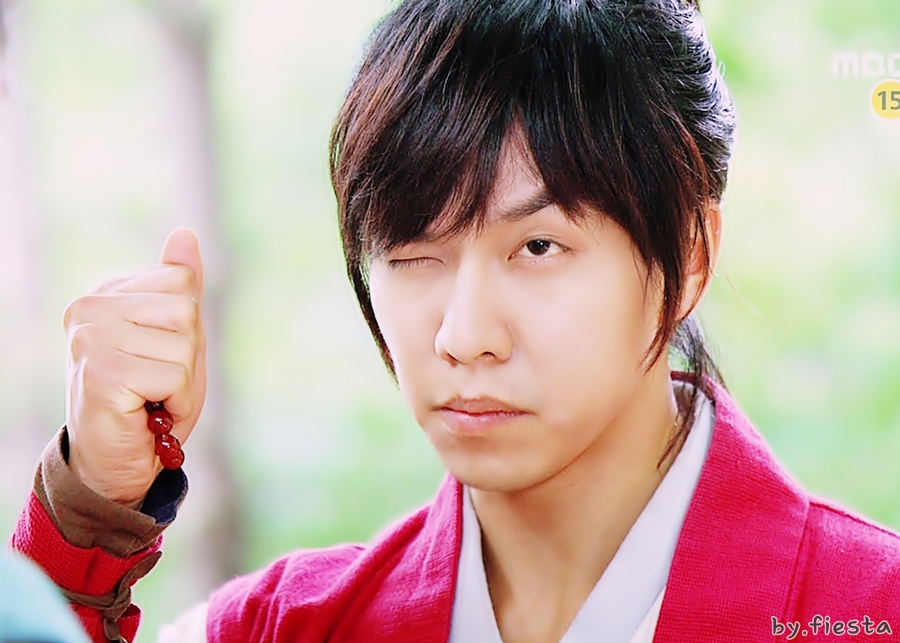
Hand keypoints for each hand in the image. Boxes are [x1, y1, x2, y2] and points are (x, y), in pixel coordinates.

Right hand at [63, 228, 206, 506]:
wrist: (116, 462)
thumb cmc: (148, 398)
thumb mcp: (174, 337)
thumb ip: (180, 288)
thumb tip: (185, 234)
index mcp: (106, 291)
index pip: (183, 283)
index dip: (188, 329)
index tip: (159, 355)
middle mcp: (90, 307)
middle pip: (187, 310)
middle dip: (188, 356)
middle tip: (158, 384)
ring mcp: (90, 338)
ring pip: (184, 346)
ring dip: (183, 384)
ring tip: (152, 399)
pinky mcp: (101, 373)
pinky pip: (175, 377)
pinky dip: (175, 403)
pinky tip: (147, 414)